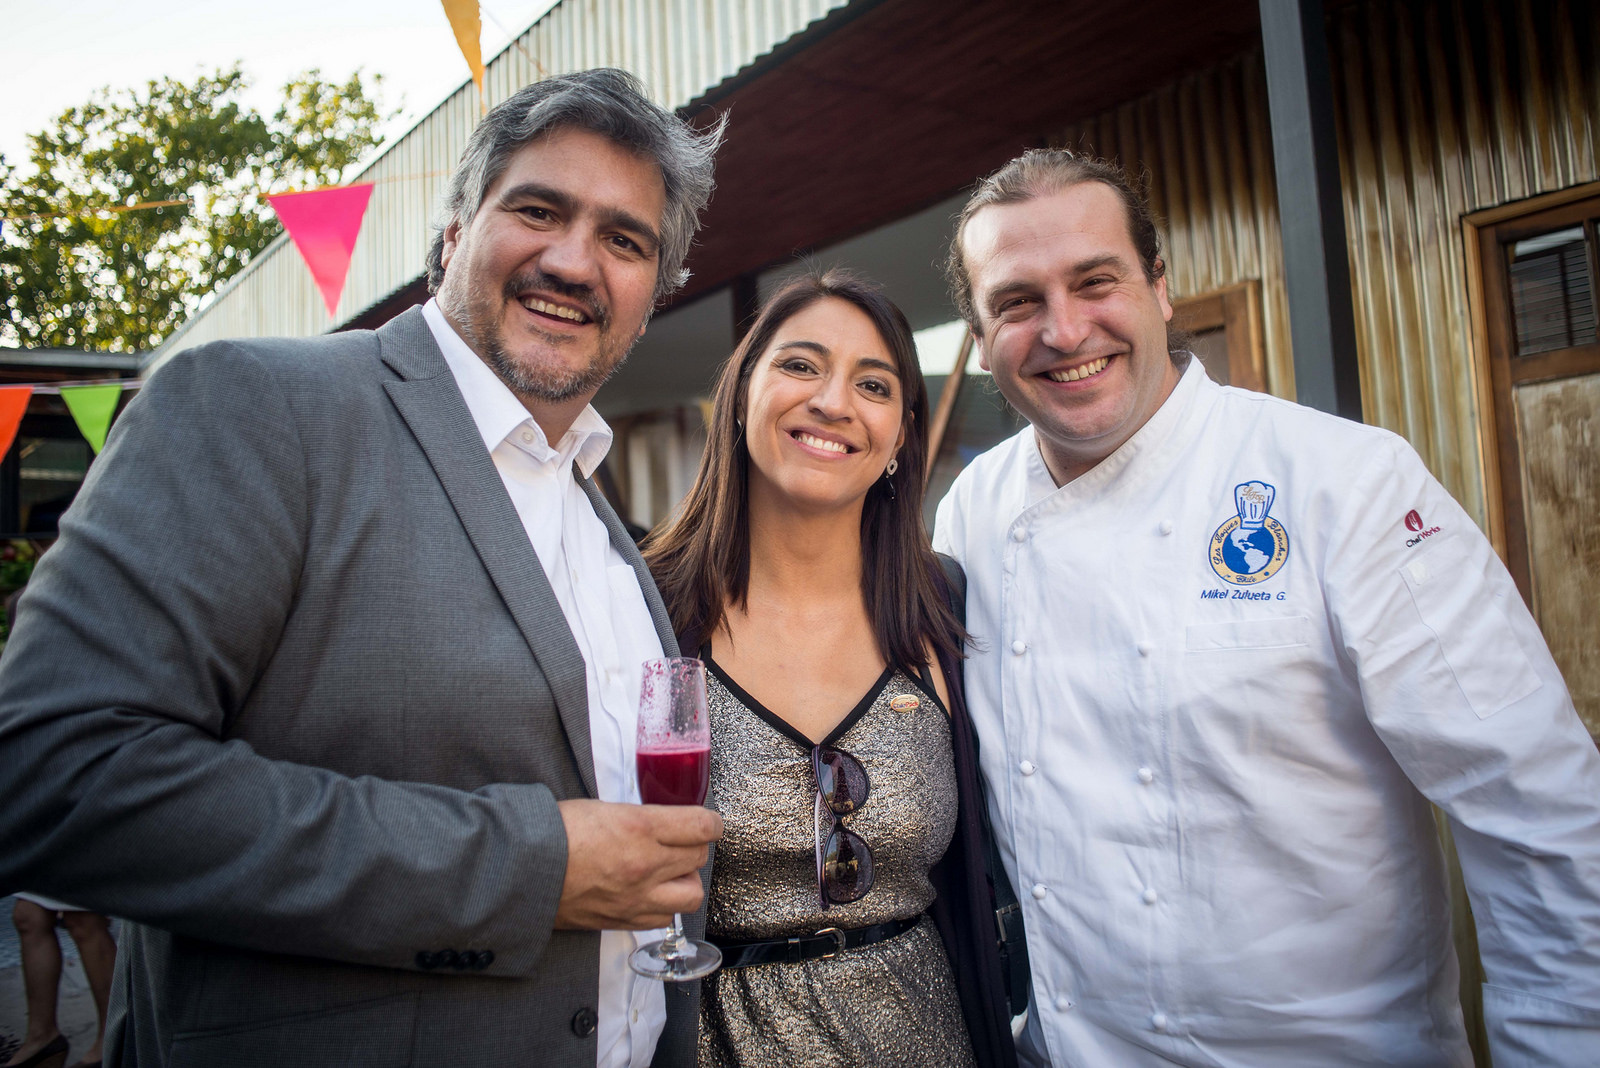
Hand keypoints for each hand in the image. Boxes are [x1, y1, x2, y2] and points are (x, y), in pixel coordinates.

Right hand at [554, 798, 721, 929]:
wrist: (521, 870)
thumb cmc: (554, 832)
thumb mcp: (604, 808)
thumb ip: (640, 817)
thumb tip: (664, 822)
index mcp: (640, 827)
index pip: (701, 826)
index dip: (711, 823)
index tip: (708, 823)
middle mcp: (645, 864)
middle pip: (699, 857)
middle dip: (694, 847)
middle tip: (680, 842)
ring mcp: (637, 897)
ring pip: (692, 894)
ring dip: (686, 881)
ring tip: (670, 872)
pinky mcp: (624, 919)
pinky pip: (665, 918)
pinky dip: (665, 906)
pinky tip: (650, 893)